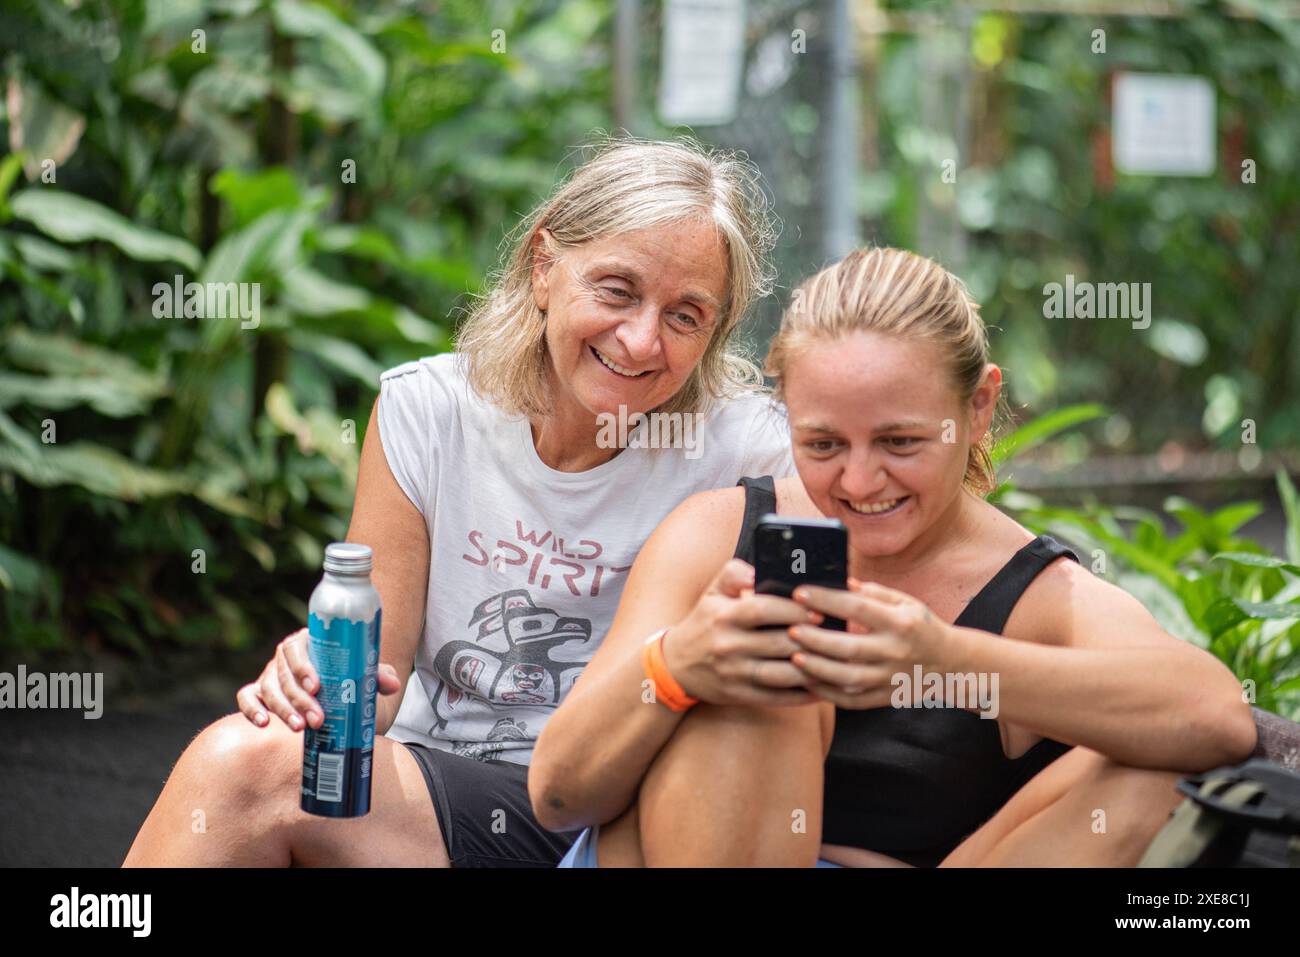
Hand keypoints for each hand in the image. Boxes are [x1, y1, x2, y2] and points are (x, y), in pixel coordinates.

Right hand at [235, 628, 402, 731]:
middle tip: (317, 719)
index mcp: (307, 642)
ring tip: (300, 728)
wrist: (339, 692)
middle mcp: (285, 657)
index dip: (303, 666)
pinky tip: (263, 723)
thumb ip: (378, 676)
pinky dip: (251, 709)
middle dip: (300, 699)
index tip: (317, 686)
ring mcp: (269, 675)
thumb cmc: (350, 677)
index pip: (297, 648)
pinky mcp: (259, 693)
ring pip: (268, 689)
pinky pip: (247, 698)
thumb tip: (392, 683)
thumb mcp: (365, 675)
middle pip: (284, 674)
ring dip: (282, 710)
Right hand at [659, 559, 823, 706]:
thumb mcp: (712, 593)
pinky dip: (801, 696)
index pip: (762, 609)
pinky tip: (821, 688)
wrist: (676, 666)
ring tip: (834, 662)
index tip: (819, 609)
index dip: (793, 609)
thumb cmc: (704, 622)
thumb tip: (760, 569)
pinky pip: (776, 698)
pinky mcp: (738, 696)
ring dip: (811, 670)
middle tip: (837, 635)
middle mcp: (727, 645)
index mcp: (722, 616)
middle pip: (777, 643)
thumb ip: (734, 573)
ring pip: (780, 674)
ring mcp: (733, 674)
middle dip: (810, 639)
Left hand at [787, 578, 951, 708]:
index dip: (827, 600)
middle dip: (816, 639)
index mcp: (900, 622)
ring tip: (793, 657)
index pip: (858, 608)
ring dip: (817, 669)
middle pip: (849, 648)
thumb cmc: (921, 627)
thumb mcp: (907, 603)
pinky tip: (808, 681)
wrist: (950, 665)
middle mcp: (895, 651)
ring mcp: (889, 678)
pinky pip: (851, 700)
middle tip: (790, 629)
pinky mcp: (884, 697)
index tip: (800, 593)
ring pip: (848, 678)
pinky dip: (827, 693)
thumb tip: (842, 583)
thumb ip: (875, 592)